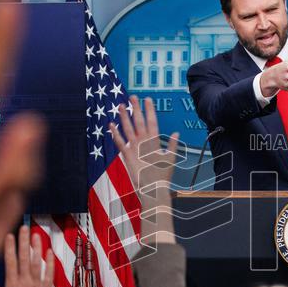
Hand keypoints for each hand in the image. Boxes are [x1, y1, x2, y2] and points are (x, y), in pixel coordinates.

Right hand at [0, 225, 61, 286]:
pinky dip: (50, 263)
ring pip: (36, 264)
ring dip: (37, 248)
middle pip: (23, 259)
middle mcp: (23, 285)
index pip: (9, 263)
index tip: (9, 235)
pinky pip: (50, 274)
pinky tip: (50, 251)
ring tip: (37, 234)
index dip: (9, 248)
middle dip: (23, 242)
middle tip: (24, 227)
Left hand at [110, 96, 179, 245]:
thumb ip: (174, 145)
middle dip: (136, 108)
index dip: (149, 110)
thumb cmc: (163, 176)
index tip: (147, 99)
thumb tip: (177, 133)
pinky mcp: (126, 156)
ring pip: (128, 129)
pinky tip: (110, 125)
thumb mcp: (171, 159)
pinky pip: (119, 142)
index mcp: (156, 142)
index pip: (152, 121)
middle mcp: (144, 142)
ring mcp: (135, 148)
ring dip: (123, 117)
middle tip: (132, 97)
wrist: (153, 189)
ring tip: (119, 106)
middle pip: (139, 121)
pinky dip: (114, 133)